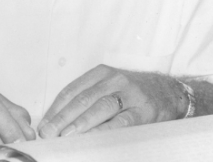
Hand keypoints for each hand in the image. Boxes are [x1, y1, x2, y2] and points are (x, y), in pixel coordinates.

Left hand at [38, 65, 185, 138]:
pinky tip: (94, 138)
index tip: (43, 125)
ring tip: (66, 136)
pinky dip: (107, 130)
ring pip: (100, 107)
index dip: (56, 109)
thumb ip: (86, 100)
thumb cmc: (131, 94)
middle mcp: (114, 80)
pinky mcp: (143, 109)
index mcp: (100, 73)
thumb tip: (57, 122)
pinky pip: (123, 120)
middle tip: (49, 133)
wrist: (168, 92)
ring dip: (81, 123)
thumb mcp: (108, 88)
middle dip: (63, 118)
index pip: (72, 91)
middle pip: (83, 99)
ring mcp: (130, 93)